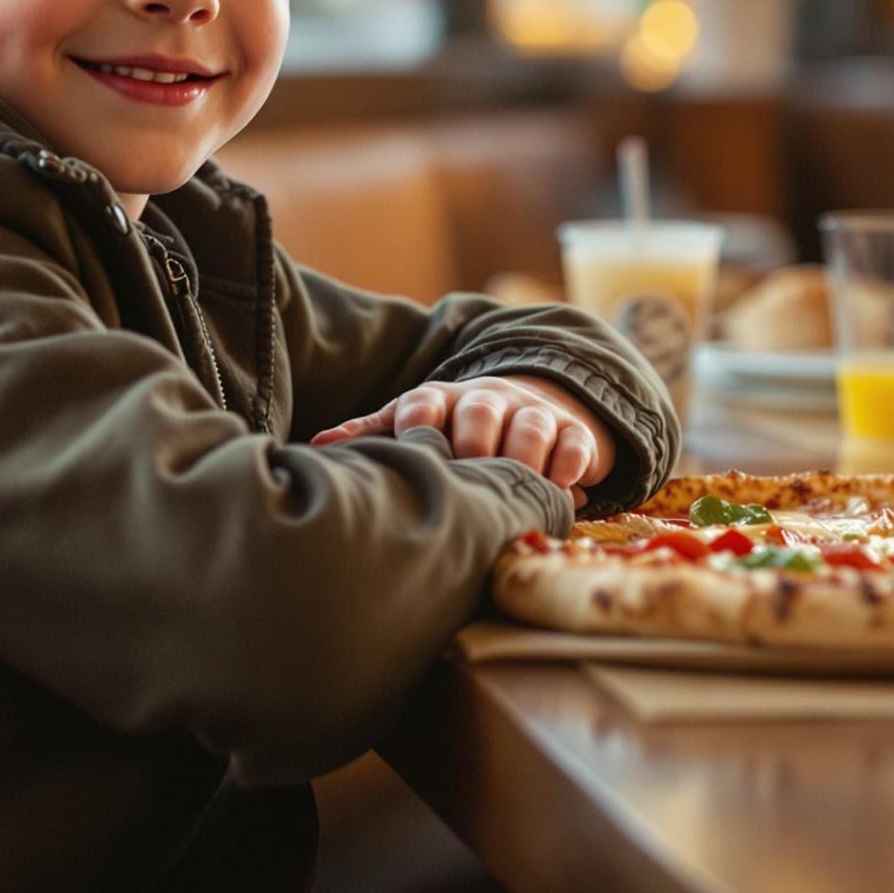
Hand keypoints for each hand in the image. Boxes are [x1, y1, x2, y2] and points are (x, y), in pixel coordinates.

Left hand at [309, 375, 614, 506]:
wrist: (529, 407)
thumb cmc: (458, 430)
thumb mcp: (417, 426)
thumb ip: (375, 433)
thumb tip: (318, 444)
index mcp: (442, 401)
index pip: (423, 402)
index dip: (417, 422)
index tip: (412, 448)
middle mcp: (486, 401)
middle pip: (480, 410)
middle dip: (475, 441)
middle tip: (471, 475)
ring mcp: (531, 413)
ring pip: (530, 423)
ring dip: (524, 454)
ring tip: (517, 488)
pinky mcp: (572, 431)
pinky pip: (575, 442)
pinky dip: (569, 465)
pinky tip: (560, 491)